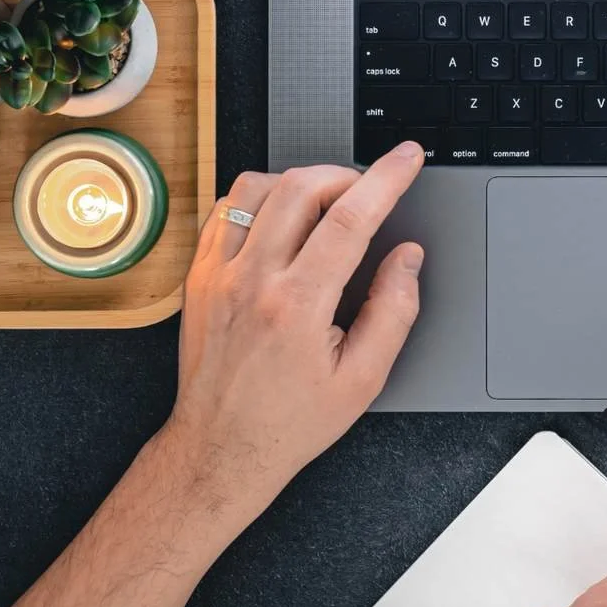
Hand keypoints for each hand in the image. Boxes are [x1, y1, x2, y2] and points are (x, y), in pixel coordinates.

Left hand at [157, 143, 425, 536]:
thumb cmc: (290, 421)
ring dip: (299, 182)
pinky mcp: (198, 277)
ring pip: (257, 187)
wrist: (221, 448)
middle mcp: (253, 281)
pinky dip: (257, 200)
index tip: (407, 158)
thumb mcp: (364, 379)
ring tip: (324, 204)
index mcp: (299, 306)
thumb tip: (406, 258)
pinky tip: (279, 219)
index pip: (351, 218)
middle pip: (302, 187)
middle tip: (367, 191)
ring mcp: (218, 274)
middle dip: (345, 174)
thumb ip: (393, 310)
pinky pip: (224, 210)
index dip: (387, 178)